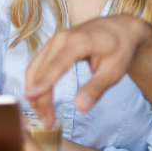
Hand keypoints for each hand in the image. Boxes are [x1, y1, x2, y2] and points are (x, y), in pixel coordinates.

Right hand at [24, 15, 151, 126]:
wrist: (120, 28)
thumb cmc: (119, 48)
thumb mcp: (114, 71)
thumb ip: (96, 88)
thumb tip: (81, 107)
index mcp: (79, 41)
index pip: (56, 65)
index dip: (43, 82)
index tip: (31, 98)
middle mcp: (61, 38)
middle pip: (42, 70)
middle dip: (39, 97)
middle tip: (46, 122)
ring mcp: (54, 40)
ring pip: (35, 68)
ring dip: (35, 92)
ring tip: (42, 115)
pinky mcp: (52, 46)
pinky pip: (38, 65)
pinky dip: (36, 83)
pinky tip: (40, 99)